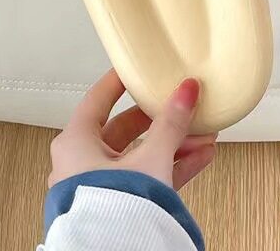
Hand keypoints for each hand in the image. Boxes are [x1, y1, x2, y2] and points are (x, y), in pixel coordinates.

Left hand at [48, 70, 216, 189]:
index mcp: (76, 143)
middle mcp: (81, 164)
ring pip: (141, 155)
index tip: (137, 69)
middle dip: (162, 119)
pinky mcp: (116, 205)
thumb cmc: (113, 209)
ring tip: (204, 135)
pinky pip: (147, 177)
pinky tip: (200, 157)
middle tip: (182, 106)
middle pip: (126, 129)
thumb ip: (172, 121)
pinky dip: (172, 165)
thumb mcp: (152, 156)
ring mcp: (100, 186)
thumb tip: (187, 90)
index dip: (120, 81)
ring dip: (174, 143)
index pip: (98, 99)